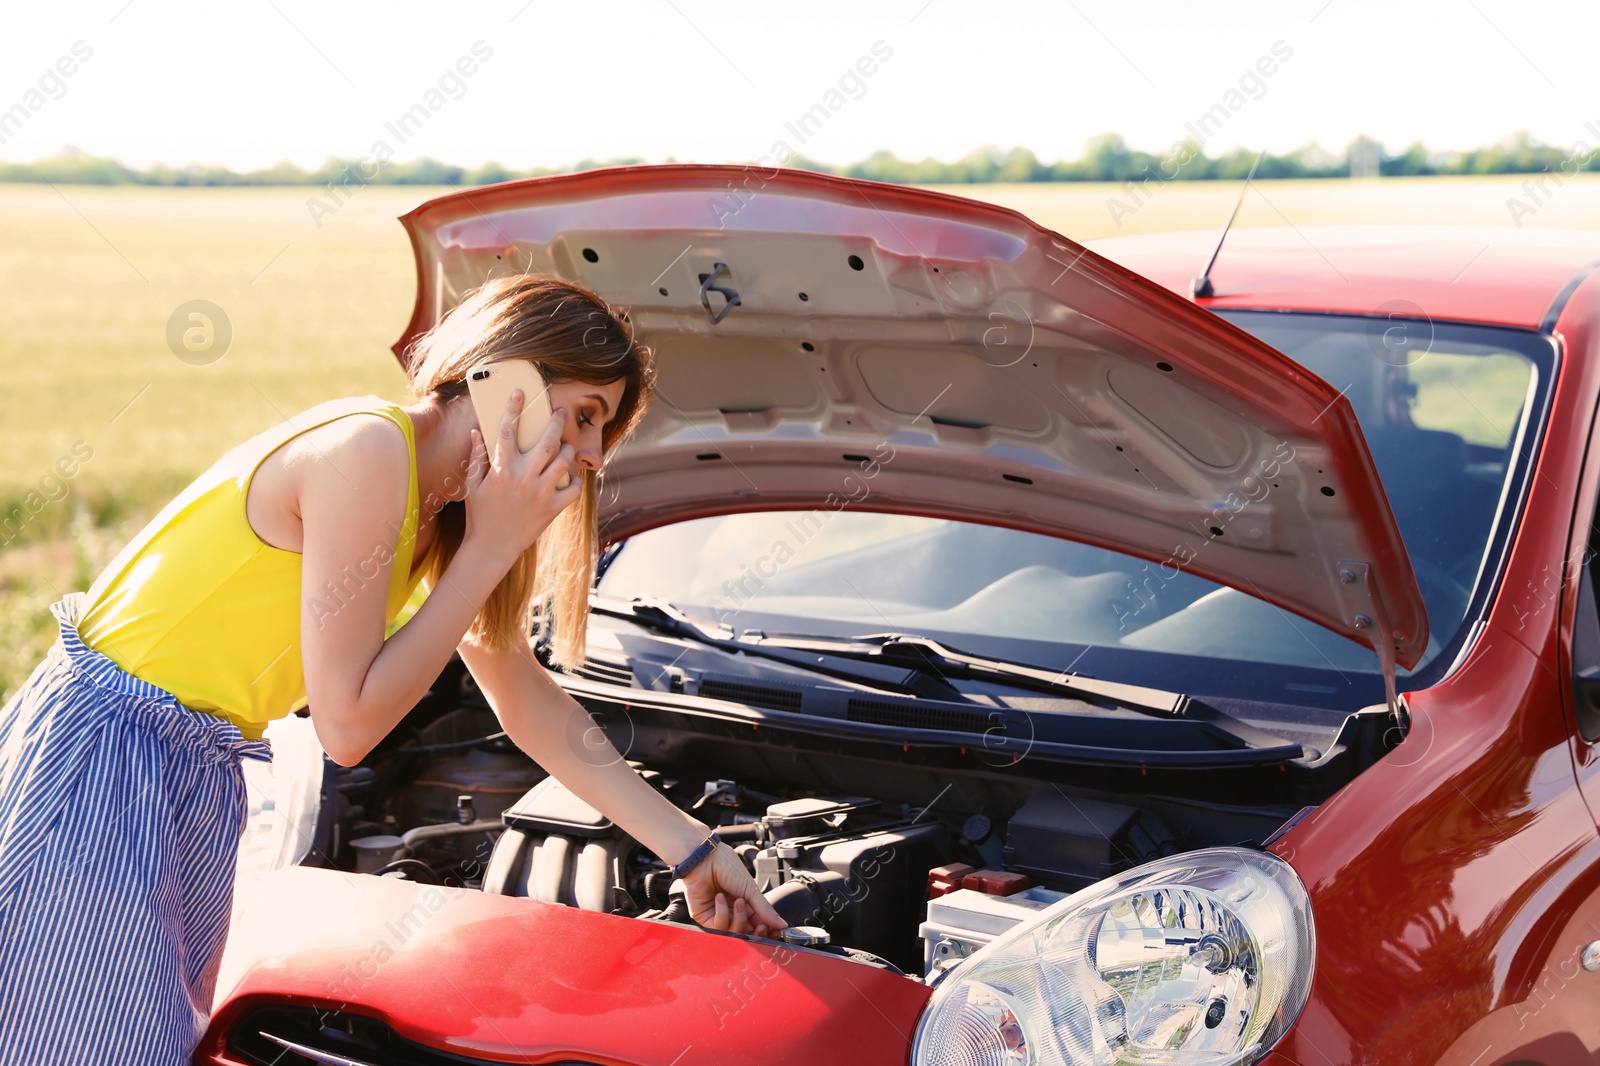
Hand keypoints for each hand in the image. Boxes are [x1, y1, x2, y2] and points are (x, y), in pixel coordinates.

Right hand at [461, 389, 580, 568]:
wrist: (491, 548)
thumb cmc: (479, 515)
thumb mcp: (472, 485)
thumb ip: (476, 457)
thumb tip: (477, 431)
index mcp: (501, 470)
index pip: (506, 431)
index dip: (513, 409)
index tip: (519, 393)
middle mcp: (523, 478)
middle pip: (546, 442)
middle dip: (556, 422)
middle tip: (561, 412)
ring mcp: (540, 494)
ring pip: (563, 461)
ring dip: (567, 449)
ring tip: (565, 445)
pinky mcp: (552, 509)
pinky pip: (573, 489)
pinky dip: (576, 480)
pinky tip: (570, 477)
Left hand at [681, 843, 787, 938]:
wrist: (705, 859)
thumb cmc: (726, 866)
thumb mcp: (751, 888)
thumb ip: (765, 909)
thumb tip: (782, 923)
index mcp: (746, 904)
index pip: (758, 924)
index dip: (767, 930)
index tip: (776, 931)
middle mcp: (732, 912)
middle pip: (747, 933)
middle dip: (755, 931)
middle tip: (761, 925)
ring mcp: (719, 916)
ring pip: (734, 933)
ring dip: (739, 918)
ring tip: (738, 901)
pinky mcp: (705, 918)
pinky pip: (717, 928)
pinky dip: (721, 914)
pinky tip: (720, 898)